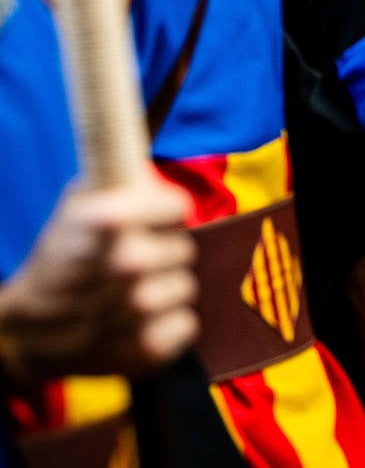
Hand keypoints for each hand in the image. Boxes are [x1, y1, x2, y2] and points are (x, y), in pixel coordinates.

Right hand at [0, 175, 197, 384]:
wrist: (26, 333)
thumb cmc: (58, 259)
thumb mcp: (76, 205)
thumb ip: (119, 179)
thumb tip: (155, 169)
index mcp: (112, 220)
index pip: (178, 206)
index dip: (166, 214)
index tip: (156, 221)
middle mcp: (128, 262)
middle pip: (183, 248)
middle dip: (164, 253)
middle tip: (139, 262)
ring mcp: (138, 309)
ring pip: (185, 287)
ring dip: (165, 290)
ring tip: (133, 294)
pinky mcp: (146, 349)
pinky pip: (185, 325)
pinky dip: (168, 325)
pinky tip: (137, 323)